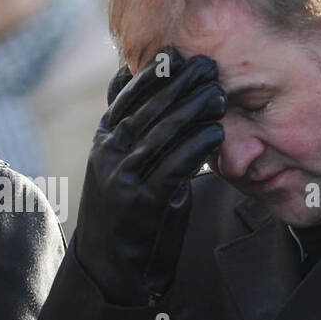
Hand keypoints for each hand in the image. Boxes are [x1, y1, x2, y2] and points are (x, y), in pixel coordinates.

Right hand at [74, 47, 224, 304]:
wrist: (110, 266)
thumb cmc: (124, 209)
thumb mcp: (118, 162)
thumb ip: (126, 125)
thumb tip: (125, 77)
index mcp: (103, 141)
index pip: (126, 97)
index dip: (152, 73)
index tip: (176, 53)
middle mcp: (108, 155)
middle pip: (147, 109)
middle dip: (179, 84)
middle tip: (207, 65)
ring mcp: (124, 177)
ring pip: (162, 133)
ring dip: (193, 109)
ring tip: (217, 93)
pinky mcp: (145, 201)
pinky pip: (175, 165)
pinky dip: (197, 145)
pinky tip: (215, 131)